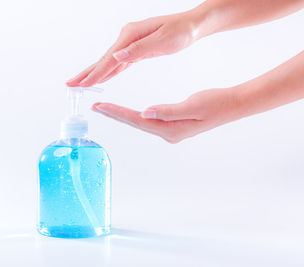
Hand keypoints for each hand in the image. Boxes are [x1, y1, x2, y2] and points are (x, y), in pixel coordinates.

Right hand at [67, 12, 200, 86]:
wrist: (192, 25)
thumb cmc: (181, 32)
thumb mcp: (163, 41)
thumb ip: (139, 50)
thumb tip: (117, 57)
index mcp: (131, 35)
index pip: (110, 59)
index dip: (96, 73)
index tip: (83, 84)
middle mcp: (127, 37)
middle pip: (103, 59)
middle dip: (87, 73)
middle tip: (71, 84)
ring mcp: (130, 43)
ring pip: (109, 61)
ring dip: (95, 73)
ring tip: (81, 82)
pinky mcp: (135, 49)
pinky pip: (118, 63)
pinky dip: (108, 71)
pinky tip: (102, 77)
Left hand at [92, 88, 241, 142]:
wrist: (232, 106)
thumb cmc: (216, 103)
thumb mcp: (193, 105)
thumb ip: (168, 111)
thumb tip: (145, 113)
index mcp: (171, 129)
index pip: (138, 121)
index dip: (118, 113)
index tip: (101, 106)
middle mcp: (168, 133)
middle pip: (136, 123)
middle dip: (116, 115)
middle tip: (96, 106)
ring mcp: (171, 131)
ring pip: (141, 123)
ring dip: (124, 116)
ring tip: (106, 108)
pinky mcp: (173, 126)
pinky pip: (149, 121)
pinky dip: (136, 116)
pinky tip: (128, 112)